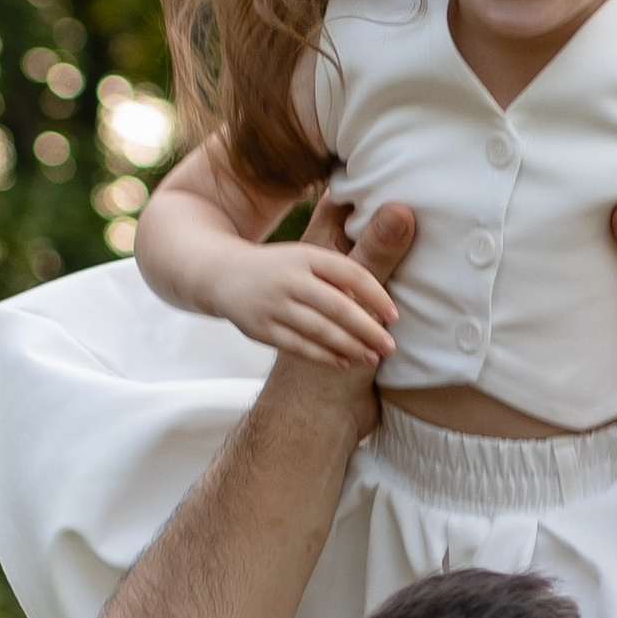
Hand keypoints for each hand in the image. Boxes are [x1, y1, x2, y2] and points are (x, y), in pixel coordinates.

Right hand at [213, 196, 413, 369]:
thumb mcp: (306, 256)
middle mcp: (289, 278)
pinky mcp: (261, 329)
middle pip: (338, 306)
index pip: (350, 273)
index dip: (376, 294)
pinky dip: (324, 357)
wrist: (222, 275)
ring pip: (320, 330)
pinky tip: (344, 362)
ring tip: (372, 357)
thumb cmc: (280, 268)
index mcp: (306, 255)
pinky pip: (298, 346)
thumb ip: (339, 269)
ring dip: (350, 346)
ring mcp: (273, 305)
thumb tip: (386, 272)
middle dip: (367, 329)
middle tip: (390, 345)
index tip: (394, 315)